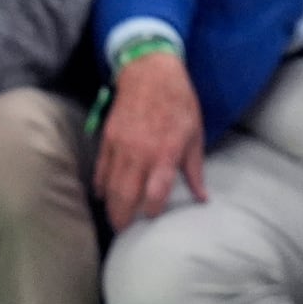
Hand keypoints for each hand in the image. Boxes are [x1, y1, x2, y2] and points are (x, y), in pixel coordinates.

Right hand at [94, 50, 205, 231]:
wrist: (150, 73)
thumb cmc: (179, 102)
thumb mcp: (195, 134)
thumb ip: (194, 169)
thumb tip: (202, 197)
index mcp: (166, 153)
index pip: (155, 193)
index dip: (153, 210)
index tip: (153, 217)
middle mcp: (141, 154)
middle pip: (127, 195)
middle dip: (123, 217)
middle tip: (124, 230)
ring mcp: (120, 147)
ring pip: (110, 185)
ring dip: (110, 205)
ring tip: (114, 218)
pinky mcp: (107, 139)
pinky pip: (100, 169)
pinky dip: (100, 184)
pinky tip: (102, 195)